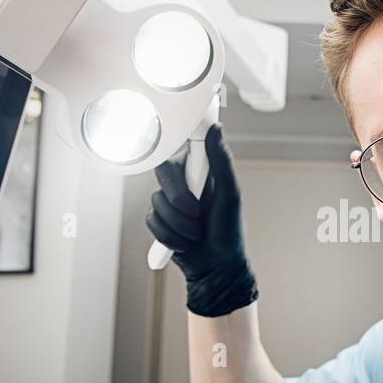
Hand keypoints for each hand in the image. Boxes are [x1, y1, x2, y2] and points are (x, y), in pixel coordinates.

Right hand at [146, 123, 257, 317]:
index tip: (170, 115)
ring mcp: (169, 200)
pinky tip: (185, 242)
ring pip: (157, 201)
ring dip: (178, 222)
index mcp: (202, 168)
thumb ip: (222, 162)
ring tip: (196, 233)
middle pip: (163, 171)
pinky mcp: (159, 219)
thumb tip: (216, 129)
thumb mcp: (230, 195)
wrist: (216, 268)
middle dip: (179, 198)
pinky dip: (169, 235)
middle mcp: (184, 180)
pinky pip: (152, 220)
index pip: (182, 142)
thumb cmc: (229, 231)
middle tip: (196, 212)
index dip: (173, 130)